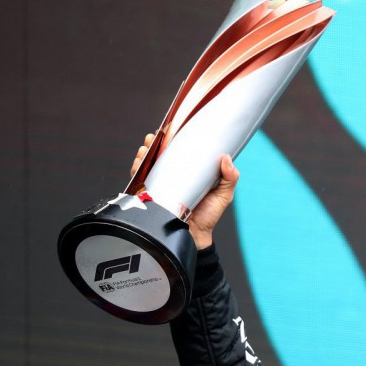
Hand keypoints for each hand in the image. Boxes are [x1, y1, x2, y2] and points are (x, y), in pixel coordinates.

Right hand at [131, 133, 239, 249]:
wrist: (194, 237)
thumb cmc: (209, 216)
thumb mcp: (223, 195)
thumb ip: (229, 178)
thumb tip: (226, 158)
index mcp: (191, 171)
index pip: (181, 151)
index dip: (173, 139)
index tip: (170, 129)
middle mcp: (174, 175)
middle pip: (161, 154)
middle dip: (154, 143)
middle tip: (153, 138)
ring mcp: (161, 184)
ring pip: (149, 164)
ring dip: (144, 153)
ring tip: (145, 149)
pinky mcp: (151, 195)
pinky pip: (139, 179)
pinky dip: (136, 169)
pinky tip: (138, 163)